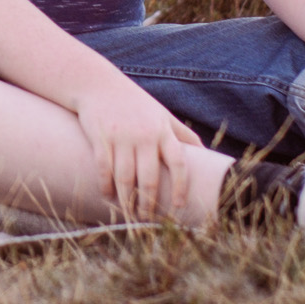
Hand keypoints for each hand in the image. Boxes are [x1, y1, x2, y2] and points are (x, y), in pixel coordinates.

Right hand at [75, 76, 203, 222]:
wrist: (98, 83)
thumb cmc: (134, 102)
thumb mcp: (162, 114)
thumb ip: (182, 134)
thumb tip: (206, 154)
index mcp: (162, 131)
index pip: (179, 163)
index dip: (180, 187)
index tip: (177, 206)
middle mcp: (144, 135)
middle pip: (149, 178)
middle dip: (148, 203)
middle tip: (147, 220)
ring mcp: (121, 137)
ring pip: (125, 178)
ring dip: (126, 200)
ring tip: (128, 214)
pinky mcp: (100, 137)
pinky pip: (103, 168)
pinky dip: (105, 186)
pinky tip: (107, 195)